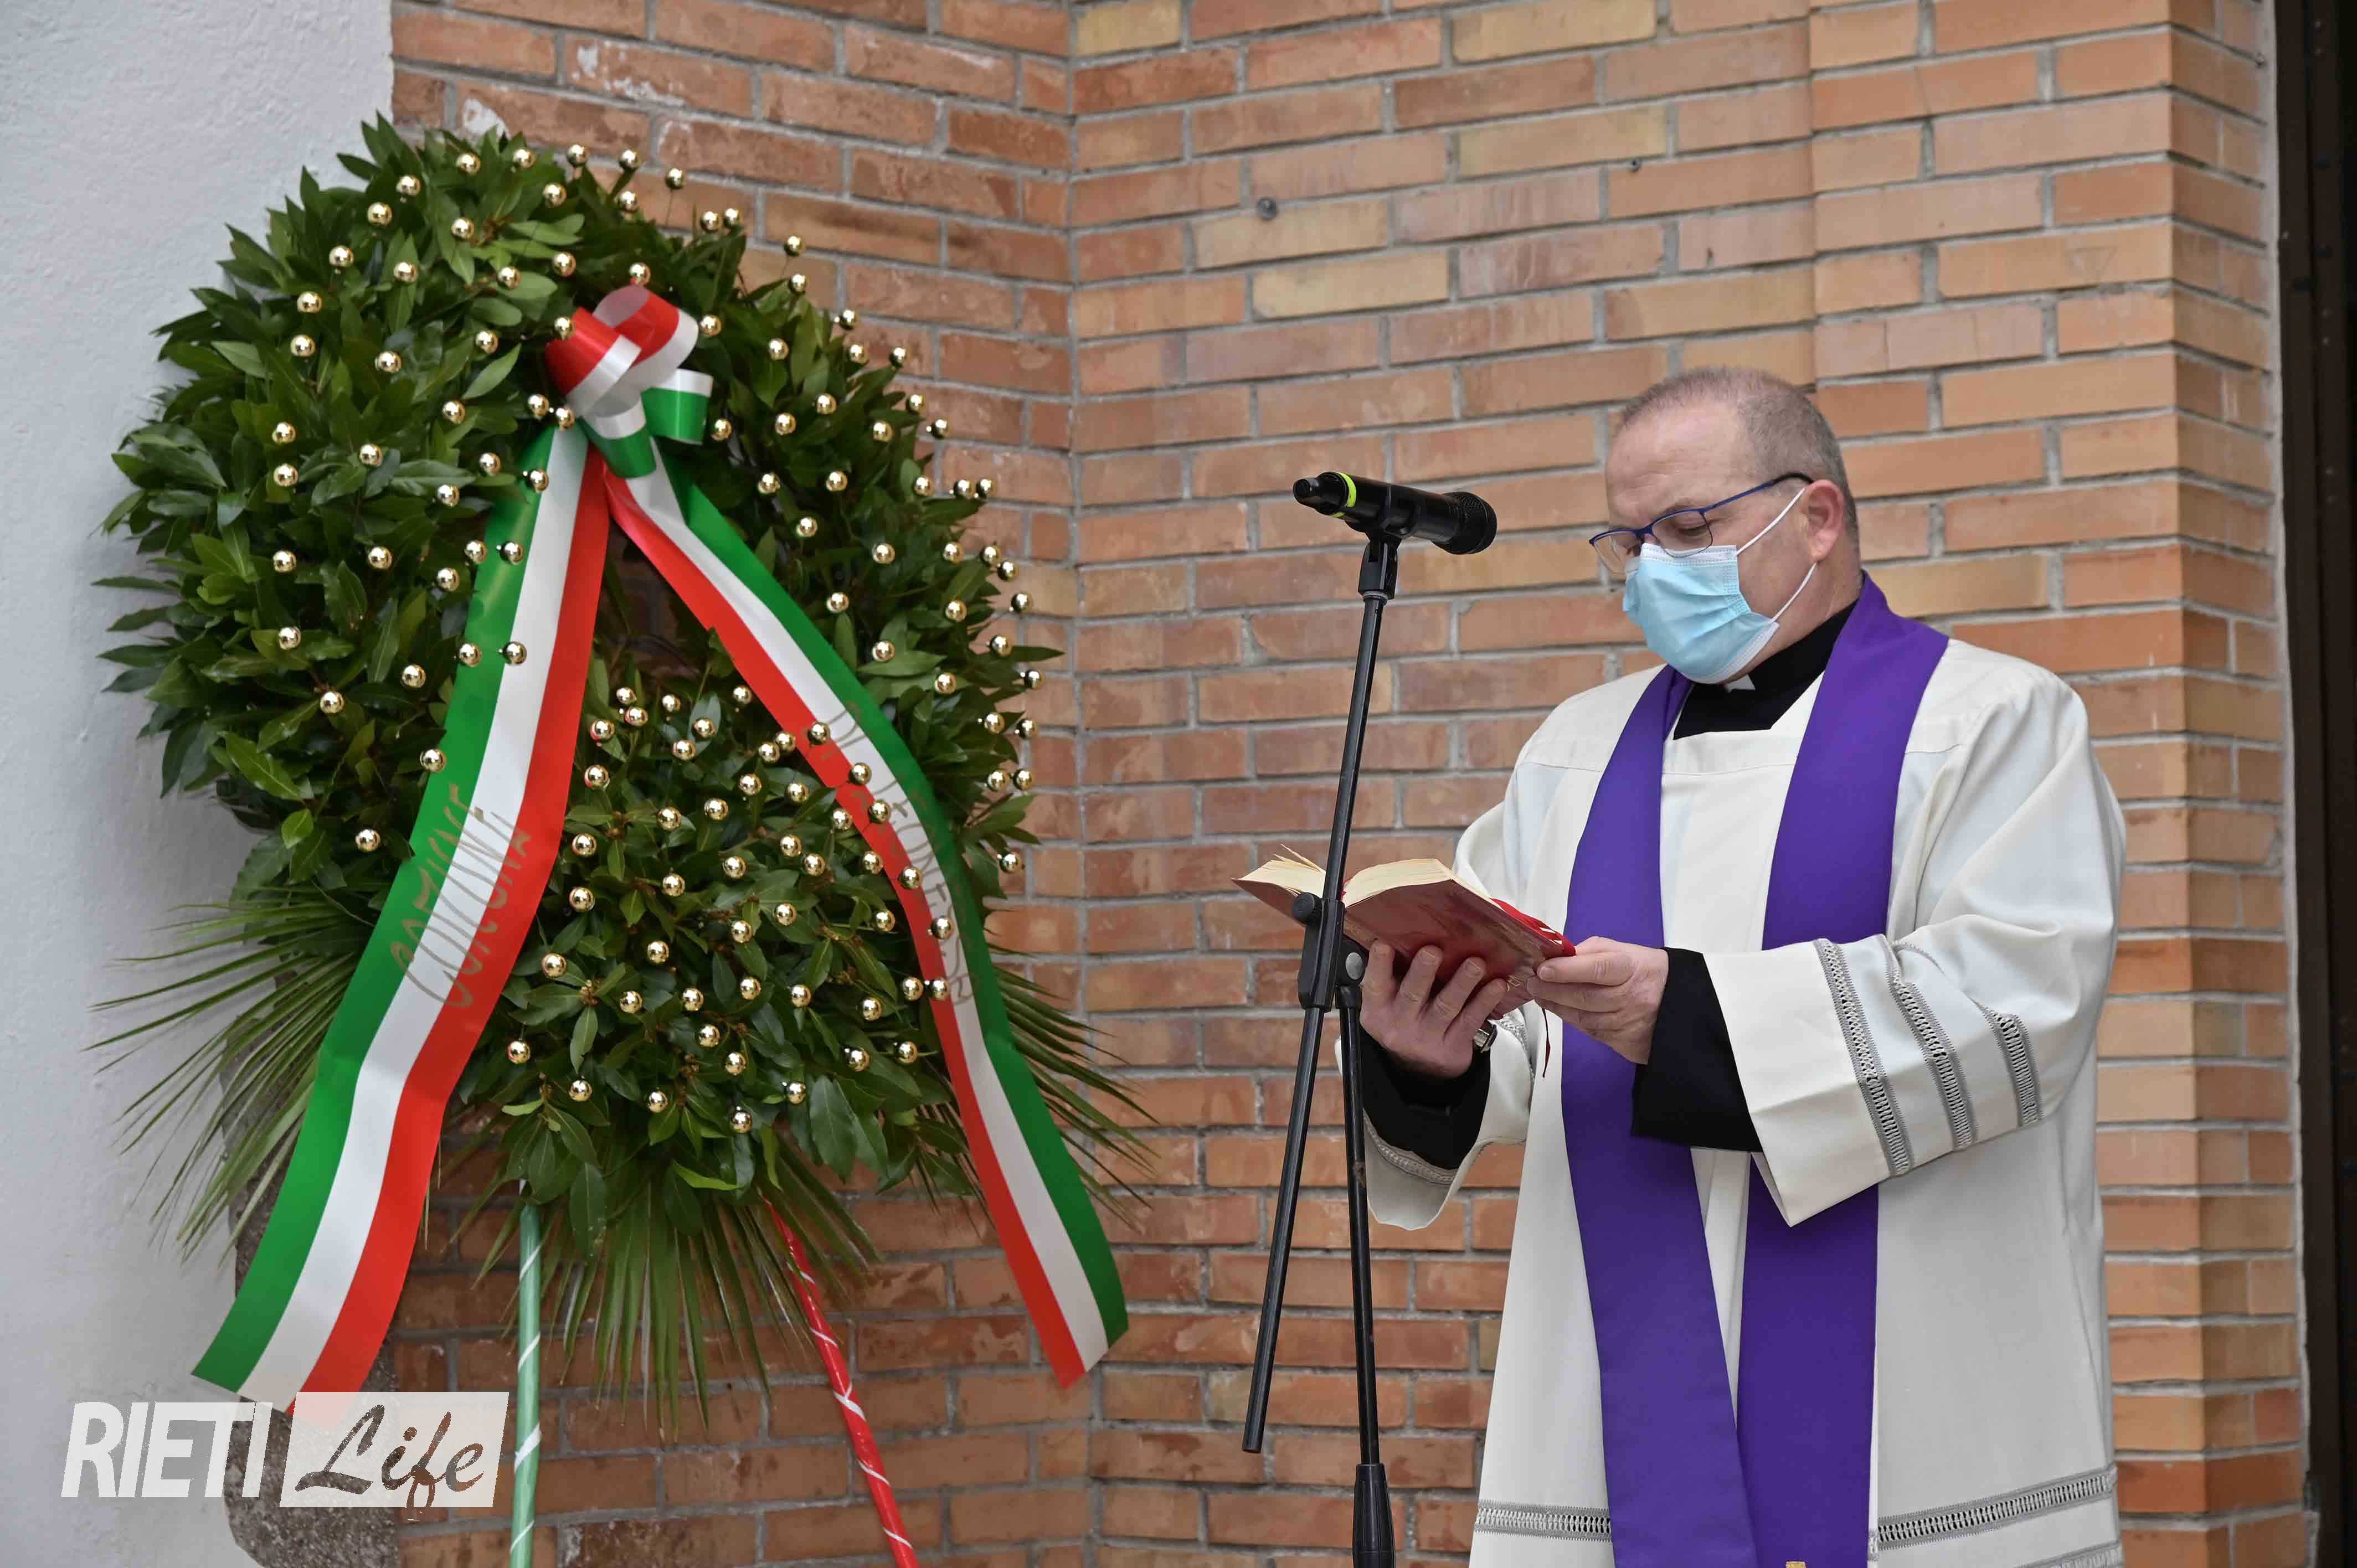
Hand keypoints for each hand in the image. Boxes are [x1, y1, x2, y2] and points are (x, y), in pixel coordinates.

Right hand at [1358, 939, 1514, 1080]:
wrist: (1420, 1068)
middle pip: (1412, 996)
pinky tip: (1496, 985)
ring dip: (1462, 982)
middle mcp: (1399, 1025)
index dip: (1378, 965)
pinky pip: (1470, 1021)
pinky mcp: (1452, 1047)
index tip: (1384, 944)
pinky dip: (1484, 1002)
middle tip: (1433, 951)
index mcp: (1378, 1010)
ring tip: (1476, 963)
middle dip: (1423, 972)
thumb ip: (1390, 978)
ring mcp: (1426, 1038)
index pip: (1375, 985)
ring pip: (1445, 1006)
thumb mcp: (1387, 1005)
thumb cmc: (1405, 1021)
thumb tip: (1400, 933)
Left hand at [1527, 937, 1668, 1064]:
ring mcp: (1629, 1023)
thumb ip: (1591, 952)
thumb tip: (1558, 958)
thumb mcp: (1624, 951)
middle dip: (1553, 990)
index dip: (1567, 970)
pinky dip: (1573, 1021)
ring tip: (1540, 995)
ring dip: (1557, 1007)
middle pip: (1585, 997)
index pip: (1596, 969)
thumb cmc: (1645, 971)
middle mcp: (1632, 998)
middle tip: (1532, 983)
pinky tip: (1561, 1010)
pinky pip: (1592, 1033)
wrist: (1680, 1002)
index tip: (1543, 969)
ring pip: (1584, 1018)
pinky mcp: (1627, 1043)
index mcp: (1632, 968)